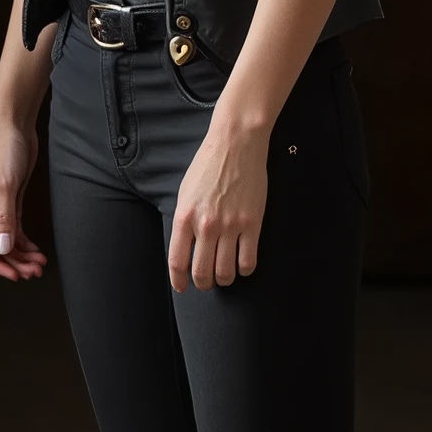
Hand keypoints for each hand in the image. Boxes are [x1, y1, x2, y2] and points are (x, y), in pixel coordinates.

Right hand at [0, 118, 48, 280]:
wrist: (14, 124)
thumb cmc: (5, 148)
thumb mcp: (6, 184)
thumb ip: (5, 218)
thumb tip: (2, 248)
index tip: (14, 274)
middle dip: (13, 262)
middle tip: (33, 272)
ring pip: (6, 240)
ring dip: (21, 255)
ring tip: (39, 265)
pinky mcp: (10, 201)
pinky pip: (14, 229)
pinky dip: (25, 242)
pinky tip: (36, 252)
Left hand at [168, 114, 268, 290]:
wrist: (236, 144)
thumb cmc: (209, 165)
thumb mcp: (185, 193)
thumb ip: (184, 221)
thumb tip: (187, 249)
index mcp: (185, 217)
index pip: (178, 262)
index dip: (179, 281)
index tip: (182, 287)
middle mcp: (206, 225)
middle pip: (202, 273)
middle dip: (203, 283)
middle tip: (207, 281)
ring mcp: (231, 226)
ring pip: (226, 273)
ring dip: (224, 279)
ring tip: (225, 274)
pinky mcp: (253, 224)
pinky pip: (249, 261)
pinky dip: (245, 269)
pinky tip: (242, 263)